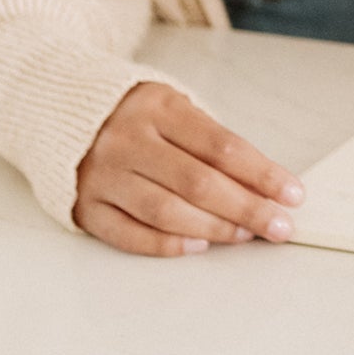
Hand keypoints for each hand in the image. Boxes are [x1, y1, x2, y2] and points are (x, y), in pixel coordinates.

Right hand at [74, 81, 304, 257]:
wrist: (61, 109)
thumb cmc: (135, 112)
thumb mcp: (173, 106)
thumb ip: (208, 139)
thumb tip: (261, 183)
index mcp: (159, 107)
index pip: (222, 146)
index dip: (262, 173)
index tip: (293, 193)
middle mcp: (129, 140)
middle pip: (198, 182)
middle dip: (247, 208)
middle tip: (279, 226)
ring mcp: (103, 175)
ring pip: (165, 210)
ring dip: (212, 228)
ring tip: (245, 236)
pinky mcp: (84, 206)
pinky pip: (128, 234)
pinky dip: (165, 245)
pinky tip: (198, 248)